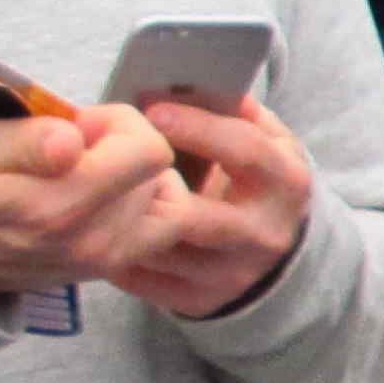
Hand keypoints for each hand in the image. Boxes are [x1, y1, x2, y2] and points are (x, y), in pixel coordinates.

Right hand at [0, 107, 180, 293]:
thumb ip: (26, 142)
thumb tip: (71, 141)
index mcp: (60, 208)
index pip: (152, 152)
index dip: (119, 123)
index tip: (79, 123)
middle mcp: (90, 244)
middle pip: (159, 178)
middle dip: (125, 152)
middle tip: (72, 147)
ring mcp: (96, 265)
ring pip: (165, 211)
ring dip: (135, 182)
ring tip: (83, 171)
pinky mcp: (94, 273)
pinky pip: (147, 236)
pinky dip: (132, 210)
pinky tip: (88, 195)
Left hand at [113, 96, 311, 317]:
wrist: (278, 254)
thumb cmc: (258, 184)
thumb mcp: (268, 144)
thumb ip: (240, 113)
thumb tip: (195, 81)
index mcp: (286, 184)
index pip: (246, 151)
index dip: (197, 128)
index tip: (150, 110)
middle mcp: (265, 233)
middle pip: (197, 212)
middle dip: (147, 186)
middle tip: (111, 161)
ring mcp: (233, 273)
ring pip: (161, 246)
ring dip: (122, 217)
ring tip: (97, 190)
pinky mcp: (200, 300)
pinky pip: (141, 276)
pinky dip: (112, 249)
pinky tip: (100, 225)